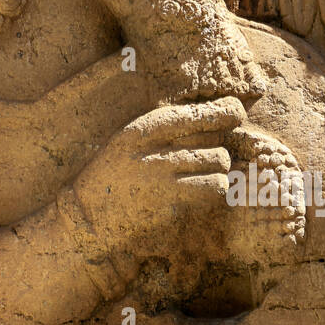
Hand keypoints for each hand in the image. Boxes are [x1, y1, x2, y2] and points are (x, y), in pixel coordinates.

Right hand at [72, 96, 245, 258]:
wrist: (89, 213)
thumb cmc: (117, 172)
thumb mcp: (132, 138)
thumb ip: (169, 125)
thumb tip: (224, 111)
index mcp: (142, 129)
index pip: (197, 112)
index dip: (225, 110)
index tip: (235, 112)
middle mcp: (153, 151)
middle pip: (216, 141)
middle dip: (218, 149)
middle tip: (207, 157)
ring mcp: (162, 179)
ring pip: (220, 164)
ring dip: (218, 170)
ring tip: (202, 175)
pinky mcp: (170, 203)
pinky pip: (214, 188)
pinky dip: (214, 188)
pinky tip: (199, 191)